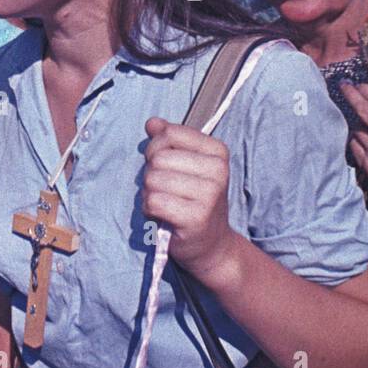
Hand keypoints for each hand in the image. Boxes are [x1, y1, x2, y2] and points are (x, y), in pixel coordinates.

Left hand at [142, 118, 233, 280]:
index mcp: (217, 151)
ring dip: (149, 193)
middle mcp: (218, 170)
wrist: (212, 245)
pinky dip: (149, 209)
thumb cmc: (195, 202)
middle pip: (158, 157)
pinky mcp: (195, 217)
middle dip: (151, 174)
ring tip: (165, 203)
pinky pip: (153, 201)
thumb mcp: (186, 165)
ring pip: (153, 179)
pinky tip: (163, 215)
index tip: (166, 165)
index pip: (170, 133)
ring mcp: (209, 194)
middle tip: (166, 190)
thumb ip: (169, 140)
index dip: (156, 148)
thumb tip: (152, 122)